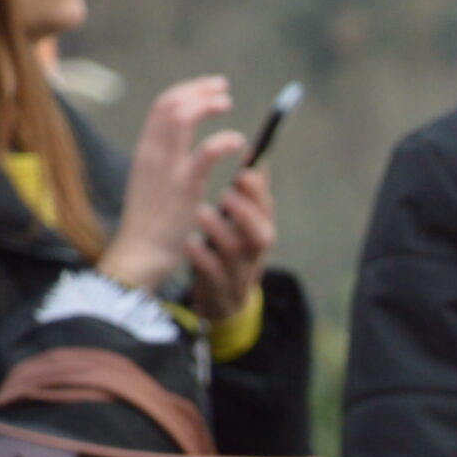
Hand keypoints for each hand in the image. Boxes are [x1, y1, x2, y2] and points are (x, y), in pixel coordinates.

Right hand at [95, 78, 242, 295]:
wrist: (139, 253)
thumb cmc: (150, 224)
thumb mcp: (152, 184)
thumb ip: (163, 162)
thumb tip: (176, 144)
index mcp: (146, 152)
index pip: (161, 107)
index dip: (187, 92)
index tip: (209, 89)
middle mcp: (152, 153)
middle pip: (170, 104)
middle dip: (198, 90)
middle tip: (223, 88)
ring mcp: (167, 168)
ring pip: (182, 117)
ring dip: (207, 105)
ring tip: (227, 104)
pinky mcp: (184, 188)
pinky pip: (205, 154)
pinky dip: (223, 141)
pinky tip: (239, 142)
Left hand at [188, 167, 276, 324]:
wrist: (225, 298)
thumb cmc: (231, 249)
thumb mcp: (244, 223)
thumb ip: (250, 194)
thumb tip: (256, 158)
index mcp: (259, 230)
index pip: (266, 209)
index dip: (258, 192)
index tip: (243, 172)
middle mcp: (253, 250)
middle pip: (261, 234)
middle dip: (246, 213)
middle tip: (227, 194)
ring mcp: (237, 269)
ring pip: (236, 251)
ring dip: (220, 230)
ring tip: (202, 211)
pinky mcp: (219, 285)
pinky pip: (212, 273)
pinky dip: (202, 257)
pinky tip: (190, 242)